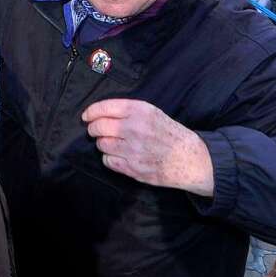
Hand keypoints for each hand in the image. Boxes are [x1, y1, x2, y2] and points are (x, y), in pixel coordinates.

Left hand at [83, 99, 213, 196]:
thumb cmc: (169, 133)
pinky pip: (108, 161)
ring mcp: (133, 150)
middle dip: (94, 129)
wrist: (188, 158)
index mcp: (140, 111)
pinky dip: (109, 158)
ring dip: (103, 144)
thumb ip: (128, 110)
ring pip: (101, 145)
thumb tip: (100, 113)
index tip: (86, 116)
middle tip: (96, 130)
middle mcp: (135, 129)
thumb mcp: (152, 112)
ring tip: (113, 143)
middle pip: (99, 127)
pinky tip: (119, 155)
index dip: (91, 112)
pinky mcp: (132, 168)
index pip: (104, 108)